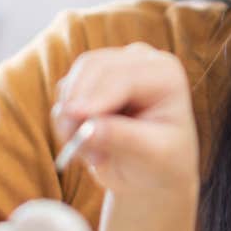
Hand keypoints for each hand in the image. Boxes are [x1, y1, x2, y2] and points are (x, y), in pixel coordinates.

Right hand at [51, 43, 200, 210]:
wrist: (151, 170)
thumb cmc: (161, 162)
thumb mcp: (152, 154)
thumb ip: (122, 138)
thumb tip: (87, 130)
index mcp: (165, 73)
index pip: (123, 77)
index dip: (95, 96)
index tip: (73, 116)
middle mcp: (139, 60)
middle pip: (93, 68)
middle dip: (79, 106)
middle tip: (77, 148)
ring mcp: (112, 65)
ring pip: (74, 78)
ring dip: (69, 117)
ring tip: (91, 155)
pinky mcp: (90, 79)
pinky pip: (64, 92)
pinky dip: (66, 119)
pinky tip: (87, 146)